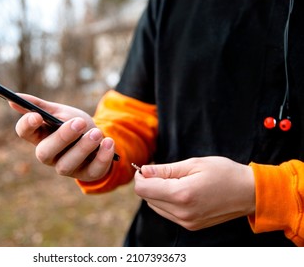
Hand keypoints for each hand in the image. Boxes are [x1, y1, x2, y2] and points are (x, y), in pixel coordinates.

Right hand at [10, 94, 114, 181]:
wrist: (97, 137)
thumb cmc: (74, 124)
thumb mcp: (59, 111)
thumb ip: (39, 106)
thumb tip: (14, 99)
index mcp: (40, 136)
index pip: (25, 133)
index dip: (27, 125)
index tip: (38, 116)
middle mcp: (50, 155)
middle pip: (45, 152)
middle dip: (62, 137)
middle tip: (79, 123)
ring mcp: (67, 167)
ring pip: (67, 165)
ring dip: (82, 148)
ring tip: (96, 132)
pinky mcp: (86, 174)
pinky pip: (93, 171)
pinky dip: (102, 157)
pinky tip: (108, 142)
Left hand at [134, 156, 254, 230]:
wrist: (249, 193)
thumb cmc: (224, 173)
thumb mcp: (194, 163)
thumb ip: (165, 169)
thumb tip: (144, 171)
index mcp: (181, 194)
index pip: (143, 189)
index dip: (140, 177)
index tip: (146, 168)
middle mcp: (182, 212)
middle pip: (147, 198)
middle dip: (148, 183)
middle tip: (162, 172)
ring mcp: (186, 222)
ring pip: (155, 206)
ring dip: (157, 193)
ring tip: (176, 181)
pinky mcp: (191, 226)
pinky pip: (167, 213)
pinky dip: (167, 201)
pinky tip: (181, 191)